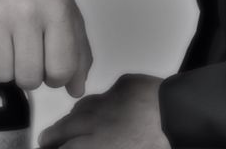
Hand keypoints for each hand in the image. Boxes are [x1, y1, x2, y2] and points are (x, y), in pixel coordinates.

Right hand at [0, 0, 91, 95]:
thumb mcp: (66, 6)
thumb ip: (78, 48)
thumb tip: (77, 89)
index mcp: (56, 10)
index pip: (61, 69)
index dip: (57, 76)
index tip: (51, 62)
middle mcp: (26, 13)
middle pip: (29, 78)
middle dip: (30, 74)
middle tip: (28, 52)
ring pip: (0, 74)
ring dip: (5, 66)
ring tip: (9, 44)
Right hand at [38, 74, 169, 148]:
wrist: (180, 118)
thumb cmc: (157, 144)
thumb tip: (93, 145)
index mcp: (96, 145)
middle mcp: (97, 121)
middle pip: (65, 128)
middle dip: (53, 136)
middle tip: (46, 140)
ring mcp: (111, 99)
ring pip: (83, 107)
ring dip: (74, 117)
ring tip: (69, 124)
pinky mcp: (127, 84)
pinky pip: (109, 92)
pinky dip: (103, 100)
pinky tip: (104, 105)